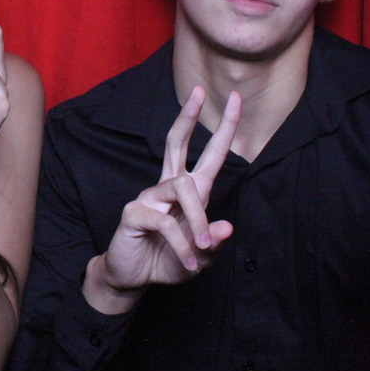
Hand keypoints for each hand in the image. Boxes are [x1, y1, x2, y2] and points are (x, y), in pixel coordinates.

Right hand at [87, 87, 240, 310]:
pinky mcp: (134, 213)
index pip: (208, 154)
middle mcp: (167, 188)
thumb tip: (227, 226)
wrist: (133, 278)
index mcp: (188, 193)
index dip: (224, 128)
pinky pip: (165, 221)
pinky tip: (187, 262)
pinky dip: (181, 245)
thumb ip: (213, 244)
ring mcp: (148, 197)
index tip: (236, 99)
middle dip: (189, 117)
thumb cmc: (167, 262)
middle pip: (175, 143)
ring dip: (198, 220)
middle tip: (200, 91)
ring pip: (181, 187)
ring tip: (201, 251)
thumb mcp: (200, 258)